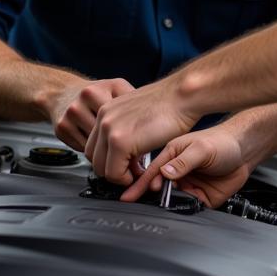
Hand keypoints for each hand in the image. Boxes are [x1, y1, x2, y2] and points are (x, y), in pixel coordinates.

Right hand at [47, 77, 134, 150]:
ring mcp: (72, 113)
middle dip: (120, 142)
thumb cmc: (96, 93)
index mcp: (103, 87)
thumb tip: (152, 128)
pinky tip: (95, 138)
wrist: (63, 92)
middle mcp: (85, 97)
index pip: (124, 116)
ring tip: (110, 139)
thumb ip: (133, 104)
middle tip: (128, 146)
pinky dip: (92, 148)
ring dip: (105, 147)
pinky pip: (83, 148)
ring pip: (96, 143)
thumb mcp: (118, 89)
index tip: (141, 138)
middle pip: (109, 132)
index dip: (134, 130)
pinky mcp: (61, 128)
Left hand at [84, 77, 204, 185]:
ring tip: (138, 171)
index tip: (128, 163)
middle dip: (113, 169)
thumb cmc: (169, 104)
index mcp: (106, 111)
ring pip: (101, 169)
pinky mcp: (120, 142)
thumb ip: (124, 132)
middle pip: (94, 159)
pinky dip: (126, 179)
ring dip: (119, 175)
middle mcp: (103, 119)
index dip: (110, 160)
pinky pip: (114, 173)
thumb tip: (121, 154)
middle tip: (133, 170)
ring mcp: (109, 130)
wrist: (182, 96)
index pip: (94, 147)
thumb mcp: (137, 115)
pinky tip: (141, 172)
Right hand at [120, 124, 250, 207]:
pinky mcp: (200, 197)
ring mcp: (188, 185)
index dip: (140, 184)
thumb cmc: (223, 141)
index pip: (153, 172)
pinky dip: (184, 211)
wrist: (246, 151)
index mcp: (172, 155)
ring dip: (167, 205)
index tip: (128, 196)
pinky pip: (188, 207)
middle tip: (149, 204)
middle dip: (152, 197)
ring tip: (164, 208)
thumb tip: (165, 173)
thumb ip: (183, 162)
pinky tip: (182, 211)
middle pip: (159, 188)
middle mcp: (178, 171)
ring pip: (172, 200)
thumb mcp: (202, 149)